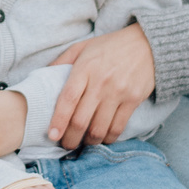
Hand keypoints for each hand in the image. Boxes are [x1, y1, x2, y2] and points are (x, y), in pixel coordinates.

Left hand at [45, 22, 154, 151]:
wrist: (146, 43)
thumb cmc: (109, 46)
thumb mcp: (82, 47)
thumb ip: (61, 62)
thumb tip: (42, 78)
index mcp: (85, 68)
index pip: (67, 99)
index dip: (58, 121)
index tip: (52, 135)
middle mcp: (101, 82)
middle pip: (81, 120)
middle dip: (71, 139)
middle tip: (66, 145)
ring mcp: (118, 92)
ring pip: (99, 128)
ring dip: (89, 142)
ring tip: (84, 143)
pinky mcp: (133, 100)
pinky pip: (118, 127)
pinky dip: (108, 138)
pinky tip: (102, 138)